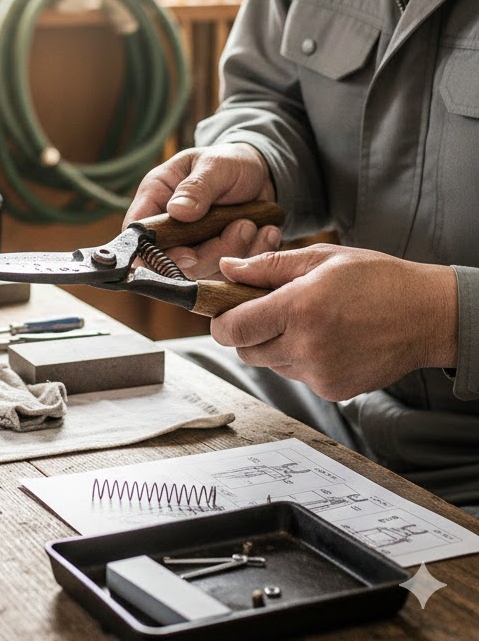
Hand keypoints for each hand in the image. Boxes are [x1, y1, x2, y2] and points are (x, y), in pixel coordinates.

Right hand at [125, 144, 280, 278]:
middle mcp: (168, 226)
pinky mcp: (216, 260)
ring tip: (252, 224)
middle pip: (172, 260)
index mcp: (156, 198)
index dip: (152, 252)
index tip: (187, 254)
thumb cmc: (231, 161)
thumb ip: (197, 187)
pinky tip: (265, 233)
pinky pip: (229, 273)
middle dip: (210, 252)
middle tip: (241, 227)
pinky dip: (251, 256)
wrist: (264, 173)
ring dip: (234, 251)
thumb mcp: (215, 165)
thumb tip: (177, 212)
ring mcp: (192, 247)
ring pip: (203, 271)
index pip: (138, 232)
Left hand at [212, 244, 458, 399]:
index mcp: (298, 309)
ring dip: (274, 345)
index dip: (220, 320)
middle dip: (246, 331)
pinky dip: (299, 359)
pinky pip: (297, 376)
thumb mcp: (320, 258)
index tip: (225, 308)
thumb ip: (267, 266)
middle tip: (266, 310)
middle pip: (244, 350)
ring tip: (305, 321)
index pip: (231, 329)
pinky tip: (326, 339)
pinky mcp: (334, 390)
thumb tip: (227, 268)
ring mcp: (320, 373)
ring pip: (270, 363)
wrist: (427, 315)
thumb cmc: (376, 279)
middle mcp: (306, 347)